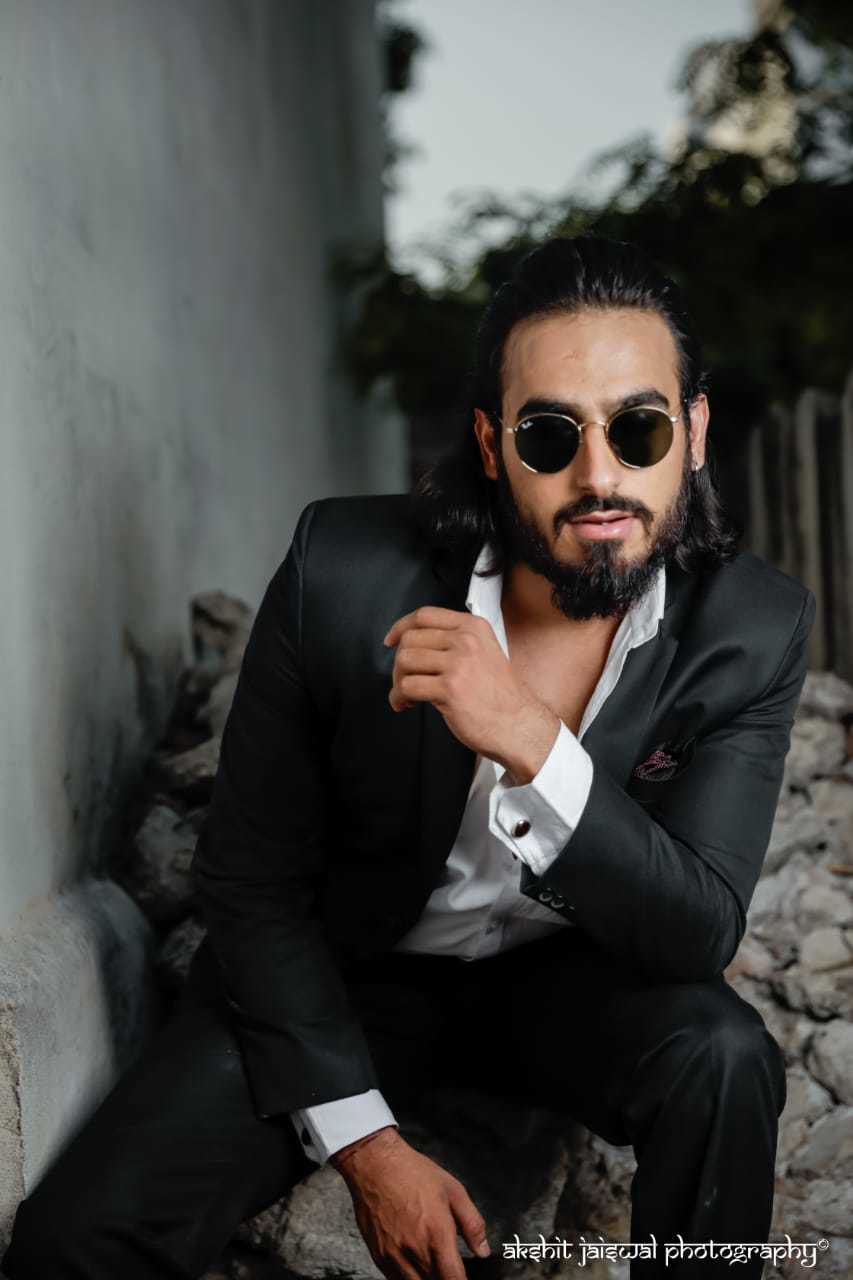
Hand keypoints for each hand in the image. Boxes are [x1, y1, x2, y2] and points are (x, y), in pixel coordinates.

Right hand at [332, 1127, 489, 1279]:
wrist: (375, 1164)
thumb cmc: (412, 1173)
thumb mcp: (453, 1191)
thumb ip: (472, 1224)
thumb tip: (483, 1250)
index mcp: (437, 1234)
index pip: (454, 1279)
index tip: (464, 1276)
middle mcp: (414, 1250)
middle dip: (445, 1277)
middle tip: (449, 1264)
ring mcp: (393, 1256)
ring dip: (427, 1278)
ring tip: (432, 1262)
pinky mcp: (378, 1256)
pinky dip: (408, 1277)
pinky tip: (414, 1260)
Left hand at [383, 605, 559, 782]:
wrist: (518, 724)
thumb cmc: (500, 696)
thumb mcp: (484, 652)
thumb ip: (455, 641)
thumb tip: (415, 643)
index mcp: (473, 627)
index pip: (425, 615)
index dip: (401, 627)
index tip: (392, 640)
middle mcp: (466, 641)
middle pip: (410, 639)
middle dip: (399, 663)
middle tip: (404, 680)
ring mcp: (458, 664)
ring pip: (405, 661)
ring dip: (398, 680)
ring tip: (406, 695)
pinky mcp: (450, 689)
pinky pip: (407, 686)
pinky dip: (399, 697)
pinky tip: (406, 704)